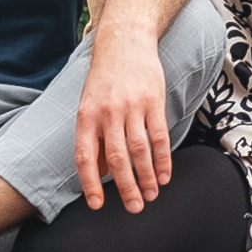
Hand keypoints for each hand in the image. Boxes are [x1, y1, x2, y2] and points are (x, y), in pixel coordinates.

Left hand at [73, 26, 175, 212]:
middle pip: (118, 158)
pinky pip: (159, 135)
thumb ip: (95, 138)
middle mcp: (108, 113)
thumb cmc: (104, 80)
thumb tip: (100, 172)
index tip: (97, 205)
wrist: (124, 43)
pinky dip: (163, 158)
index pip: (85, 156)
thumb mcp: (89, 106)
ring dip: (147, 176)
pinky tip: (165, 174)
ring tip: (152, 195)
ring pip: (140, 150)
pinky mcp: (154, 101)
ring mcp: (132, 107)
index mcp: (86, 117)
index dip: (90, 183)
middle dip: (126, 187)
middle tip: (134, 208)